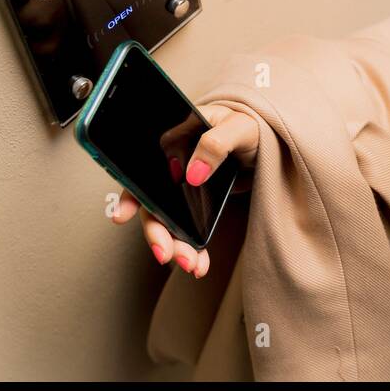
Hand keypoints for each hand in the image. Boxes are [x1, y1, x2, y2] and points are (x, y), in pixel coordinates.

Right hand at [110, 104, 258, 278]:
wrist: (268, 142)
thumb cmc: (250, 125)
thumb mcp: (239, 128)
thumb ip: (215, 144)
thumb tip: (193, 174)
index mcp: (174, 140)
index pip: (142, 170)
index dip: (130, 194)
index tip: (121, 217)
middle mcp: (171, 165)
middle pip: (152, 203)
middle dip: (157, 233)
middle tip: (167, 255)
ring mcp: (182, 186)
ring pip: (167, 221)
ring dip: (175, 246)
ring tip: (191, 266)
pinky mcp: (196, 202)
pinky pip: (186, 228)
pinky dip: (192, 248)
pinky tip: (200, 264)